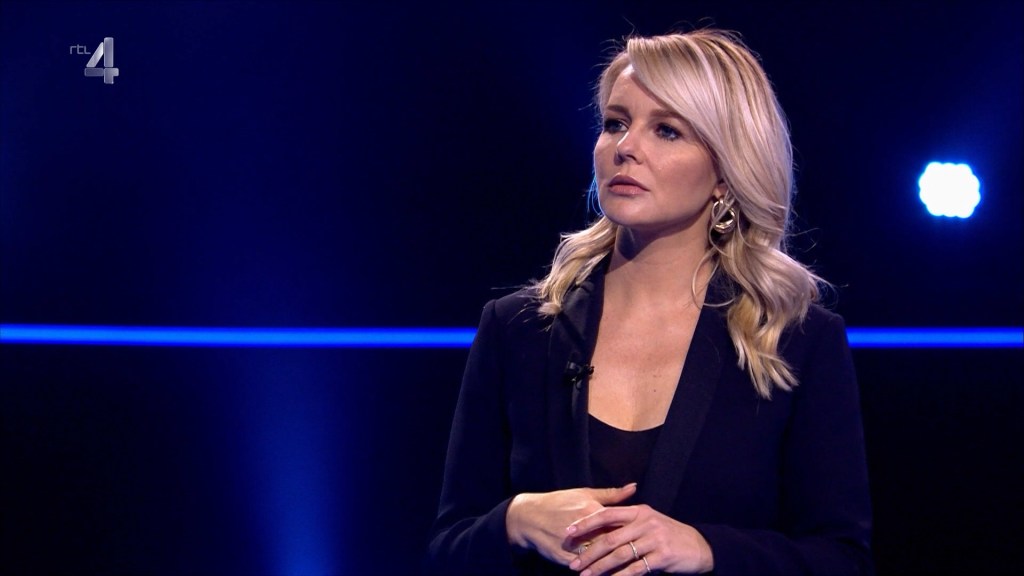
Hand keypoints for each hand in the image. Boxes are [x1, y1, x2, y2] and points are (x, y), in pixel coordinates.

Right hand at [506, 483, 637, 565]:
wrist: (529, 517)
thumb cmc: (559, 502)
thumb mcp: (584, 493)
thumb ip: (611, 494)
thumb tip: (634, 487)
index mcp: (591, 511)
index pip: (619, 524)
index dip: (634, 531)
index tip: (646, 537)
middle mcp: (585, 529)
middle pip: (612, 544)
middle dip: (627, 550)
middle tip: (643, 555)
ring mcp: (575, 546)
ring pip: (601, 559)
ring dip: (615, 565)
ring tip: (630, 569)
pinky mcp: (566, 558)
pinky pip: (587, 568)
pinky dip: (598, 571)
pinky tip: (609, 574)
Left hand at [566, 504, 713, 574]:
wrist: (699, 546)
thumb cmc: (668, 534)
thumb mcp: (649, 521)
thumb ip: (627, 522)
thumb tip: (597, 527)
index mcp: (638, 511)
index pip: (606, 514)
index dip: (586, 523)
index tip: (568, 532)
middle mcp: (645, 522)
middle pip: (610, 538)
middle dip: (589, 552)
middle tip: (573, 564)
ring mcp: (654, 539)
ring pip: (620, 555)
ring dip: (600, 568)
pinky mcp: (662, 556)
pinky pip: (636, 569)